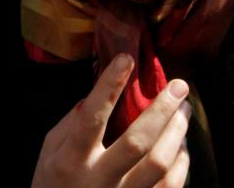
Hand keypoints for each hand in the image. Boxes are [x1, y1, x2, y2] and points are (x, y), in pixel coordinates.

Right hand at [32, 54, 191, 187]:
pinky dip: (181, 161)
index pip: (92, 119)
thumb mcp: (48, 155)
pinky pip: (171, 185)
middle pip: (137, 142)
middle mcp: (98, 181)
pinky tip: (181, 144)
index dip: (109, 87)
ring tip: (185, 110)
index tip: (126, 58)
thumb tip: (96, 95)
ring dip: (177, 132)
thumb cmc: (53, 186)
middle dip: (162, 109)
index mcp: (71, 162)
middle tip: (180, 85)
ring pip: (159, 164)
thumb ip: (70, 125)